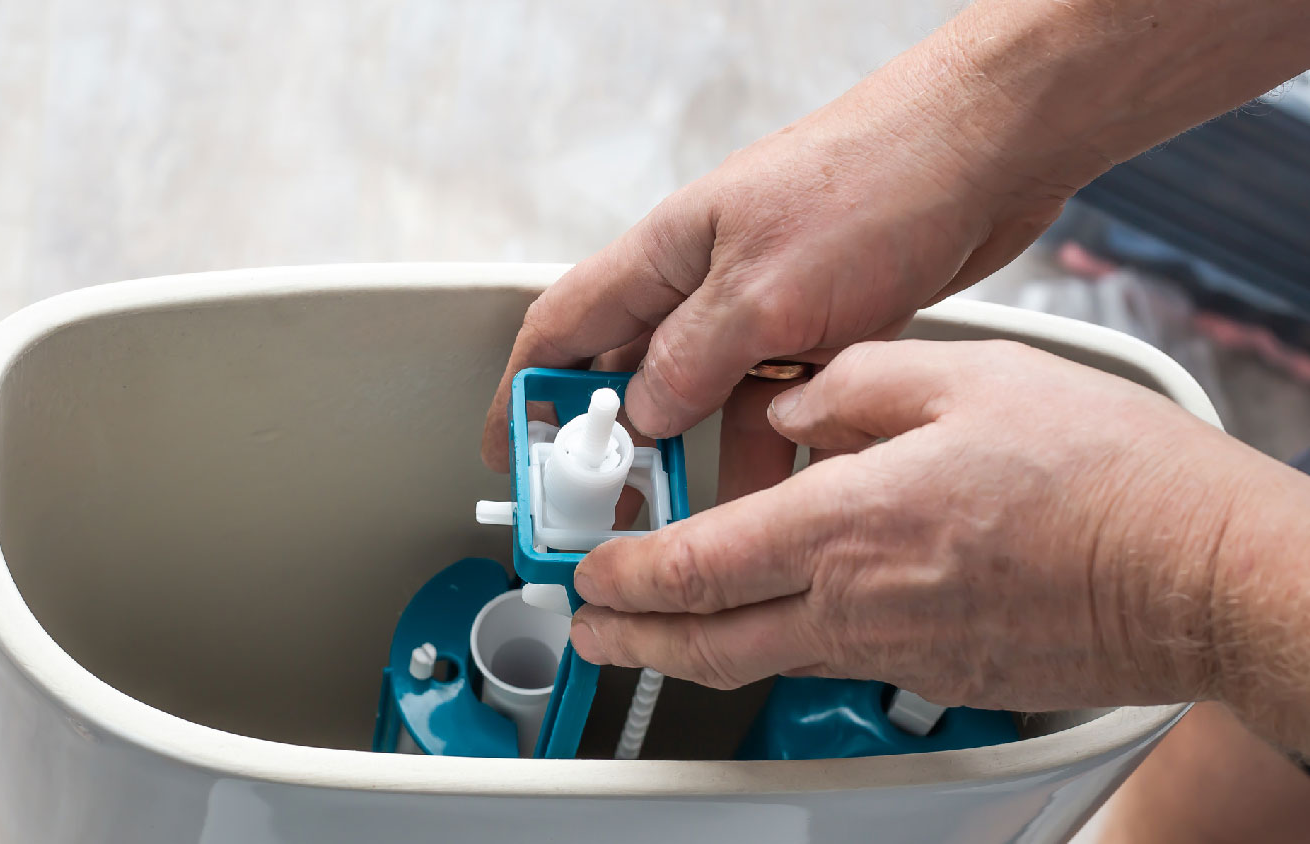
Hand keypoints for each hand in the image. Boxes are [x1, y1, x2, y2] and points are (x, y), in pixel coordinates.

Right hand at [482, 30, 1095, 499]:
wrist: (990, 149)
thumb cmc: (877, 179)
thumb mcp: (764, 290)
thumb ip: (690, 361)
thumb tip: (640, 418)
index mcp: (666, 254)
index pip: (562, 329)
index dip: (523, 394)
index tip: (508, 456)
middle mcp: (705, 281)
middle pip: (629, 375)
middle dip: (610, 447)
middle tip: (604, 510)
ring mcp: (764, 305)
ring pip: (706, 400)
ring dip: (696, 460)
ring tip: (690, 522)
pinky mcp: (822, 324)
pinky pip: (775, 403)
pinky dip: (771, 449)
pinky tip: (780, 490)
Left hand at [567, 340, 1255, 711]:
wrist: (1197, 571)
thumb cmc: (1102, 474)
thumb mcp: (964, 377)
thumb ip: (855, 385)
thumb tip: (795, 404)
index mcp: (847, 522)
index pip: (697, 563)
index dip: (626, 574)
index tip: (590, 571)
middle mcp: (859, 603)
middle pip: (709, 641)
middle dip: (633, 638)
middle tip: (592, 630)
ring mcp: (900, 653)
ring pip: (765, 659)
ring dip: (696, 649)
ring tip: (661, 636)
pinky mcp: (941, 676)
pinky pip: (839, 661)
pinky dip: (788, 644)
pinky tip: (792, 617)